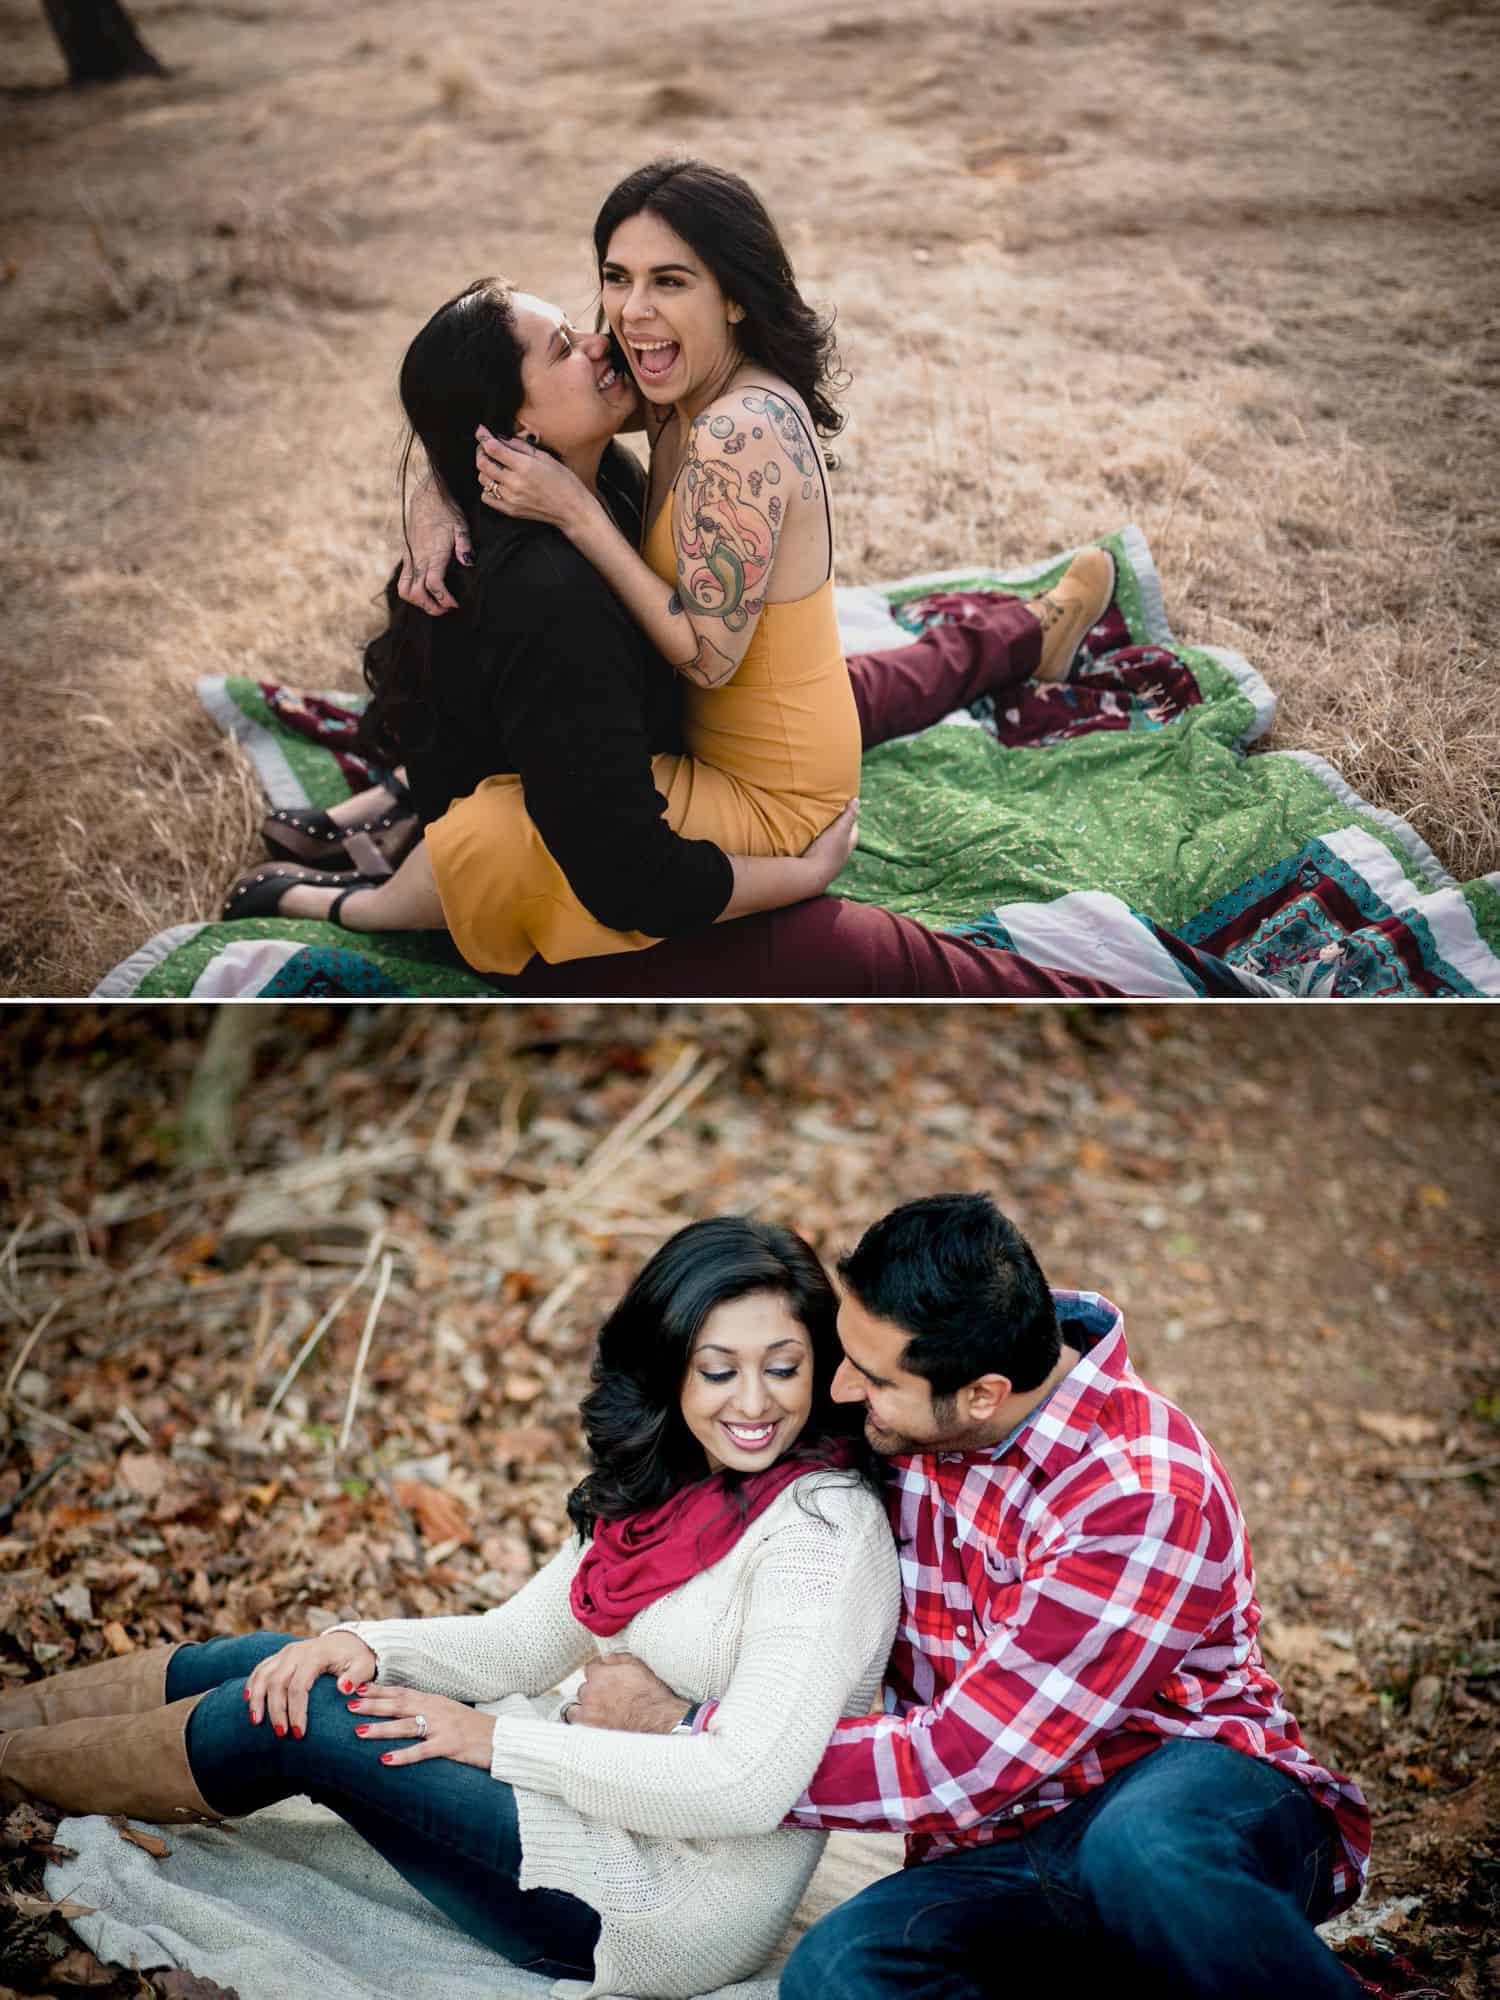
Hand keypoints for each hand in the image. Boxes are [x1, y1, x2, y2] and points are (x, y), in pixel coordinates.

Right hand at [243, 1632, 376, 1738]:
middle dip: (276, 1710)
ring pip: (263, 1674)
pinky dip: (251, 1683)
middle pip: (277, 1682)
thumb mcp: (364, 1666)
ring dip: (257, 1698)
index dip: (296, 1711)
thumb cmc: (357, 1658)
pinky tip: (247, 1701)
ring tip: (256, 1722)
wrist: (350, 1641)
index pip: (299, 1686)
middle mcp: (297, 1652)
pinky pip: (260, 1668)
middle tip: (281, 1734)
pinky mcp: (280, 1656)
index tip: (299, 1733)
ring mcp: (286, 1652)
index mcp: (316, 1655)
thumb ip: (356, 1677)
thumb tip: (343, 1689)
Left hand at [345, 1685, 496, 1768]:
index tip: (357, 1689)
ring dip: (380, 1729)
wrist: (501, 1739)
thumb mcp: (449, 1714)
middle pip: (399, 1705)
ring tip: (358, 1732)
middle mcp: (436, 1710)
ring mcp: (442, 1727)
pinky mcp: (450, 1746)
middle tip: (348, 1705)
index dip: (379, 1691)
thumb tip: (405, 1715)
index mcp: (434, 1701)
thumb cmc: (473, 1729)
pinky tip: (385, 1760)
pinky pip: (422, 1751)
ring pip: (405, 1726)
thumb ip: (428, 1712)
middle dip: (372, 1705)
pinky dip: (403, 1755)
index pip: (402, 1692)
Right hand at [398, 477, 470, 616]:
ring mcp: (410, 557)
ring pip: (405, 590)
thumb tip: (469, 563)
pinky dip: (412, 591)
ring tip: (435, 603)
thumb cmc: (447, 511)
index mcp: (433, 553)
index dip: (444, 599)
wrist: (427, 496)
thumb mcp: (461, 526)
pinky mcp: (406, 555)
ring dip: (418, 602)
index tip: (455, 604)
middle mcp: (418, 558)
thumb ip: (465, 546)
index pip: (434, 585)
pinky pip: (403, 580)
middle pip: (416, 593)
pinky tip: (426, 591)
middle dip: (431, 606)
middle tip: (446, 608)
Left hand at [475, 428, 593, 536]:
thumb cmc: (563, 481)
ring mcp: (510, 498)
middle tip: (485, 447)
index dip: (483, 437)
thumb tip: (502, 439)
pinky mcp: (510, 510)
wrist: (571, 509)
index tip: (481, 431)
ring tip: (495, 465)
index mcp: (524, 466)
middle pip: (482, 463)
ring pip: (482, 479)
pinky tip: (497, 483)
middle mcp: (514, 482)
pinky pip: (486, 497)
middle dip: (481, 451)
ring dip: (485, 470)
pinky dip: (487, 488)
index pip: (493, 448)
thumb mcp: (545, 457)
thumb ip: (521, 447)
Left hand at [568, 1652, 691, 1735]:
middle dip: (593, 1690)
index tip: (605, 1675)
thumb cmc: (651, 1694)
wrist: (658, 1721)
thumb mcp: (638, 1665)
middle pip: (583, 1688)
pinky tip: (596, 1725)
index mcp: (599, 1675)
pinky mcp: (593, 1732)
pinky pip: (580, 1728)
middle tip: (606, 1695)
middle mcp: (590, 1694)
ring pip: (575, 1710)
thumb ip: (617, 1658)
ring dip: (584, 1709)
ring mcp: (589, 1714)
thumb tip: (606, 1658)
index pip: (589, 1668)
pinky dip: (585, 1725)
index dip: (599, 1671)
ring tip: (596, 1712)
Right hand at [799, 798, 859, 892]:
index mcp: (848, 847)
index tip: (845, 805)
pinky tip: (806, 838)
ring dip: (824, 835)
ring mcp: (827, 863)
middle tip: (828, 813)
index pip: (853, 829)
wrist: (809, 876)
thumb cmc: (827, 851)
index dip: (850, 817)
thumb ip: (848, 816)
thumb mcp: (840, 830)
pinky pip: (816, 851)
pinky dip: (814, 843)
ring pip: (828, 845)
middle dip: (837, 826)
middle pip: (840, 837)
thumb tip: (856, 800)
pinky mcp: (814, 866)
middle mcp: (840, 857)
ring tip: (816, 823)